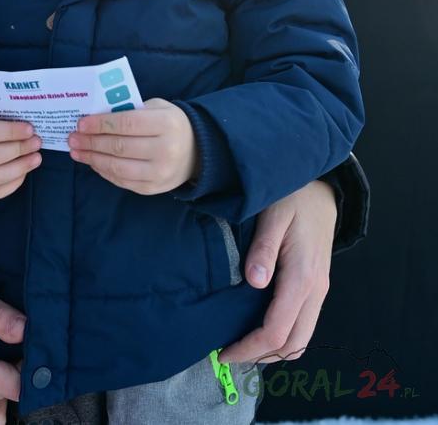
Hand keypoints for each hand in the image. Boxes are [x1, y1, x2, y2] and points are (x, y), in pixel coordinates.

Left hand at [68, 98, 196, 192]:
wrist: (197, 151)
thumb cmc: (170, 124)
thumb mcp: (156, 108)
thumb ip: (130, 110)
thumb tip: (94, 118)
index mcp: (166, 124)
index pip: (126, 124)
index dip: (100, 124)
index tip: (81, 123)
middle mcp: (165, 150)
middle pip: (119, 147)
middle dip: (91, 142)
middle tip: (72, 138)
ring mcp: (160, 173)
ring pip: (117, 167)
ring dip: (92, 159)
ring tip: (76, 151)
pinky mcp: (152, 189)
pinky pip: (121, 181)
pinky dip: (103, 171)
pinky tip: (92, 162)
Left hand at [219, 179, 336, 364]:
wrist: (321, 189)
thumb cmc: (292, 198)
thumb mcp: (272, 216)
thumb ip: (263, 249)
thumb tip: (254, 282)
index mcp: (302, 277)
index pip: (277, 330)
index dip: (250, 347)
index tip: (223, 352)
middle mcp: (316, 290)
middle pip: (293, 344)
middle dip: (260, 356)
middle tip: (228, 354)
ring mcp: (320, 290)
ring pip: (302, 338)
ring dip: (273, 350)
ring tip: (241, 345)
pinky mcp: (317, 286)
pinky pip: (304, 324)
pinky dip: (283, 336)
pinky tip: (259, 327)